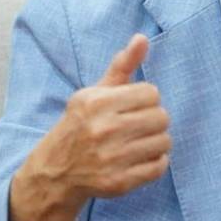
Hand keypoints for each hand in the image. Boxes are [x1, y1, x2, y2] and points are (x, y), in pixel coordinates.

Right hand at [8, 33, 170, 220]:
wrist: (56, 170)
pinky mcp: (119, 182)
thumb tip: (142, 38)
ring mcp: (111, 158)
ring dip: (157, 141)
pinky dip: (156, 162)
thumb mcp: (96, 92)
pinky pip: (159, 167)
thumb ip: (122, 65)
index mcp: (97, 102)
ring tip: (139, 142)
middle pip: (161, 117)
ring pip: (164, 142)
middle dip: (153, 120)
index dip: (145, 99)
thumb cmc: (83, 123)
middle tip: (138, 125)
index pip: (151, 92)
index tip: (132, 107)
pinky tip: (140, 158)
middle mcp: (103, 130)